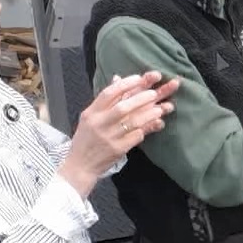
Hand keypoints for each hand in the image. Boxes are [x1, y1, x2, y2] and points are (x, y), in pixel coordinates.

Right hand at [60, 71, 179, 196]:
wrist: (80, 165)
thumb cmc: (87, 138)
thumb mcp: (90, 117)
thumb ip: (105, 100)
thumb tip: (118, 78)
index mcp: (91, 112)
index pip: (108, 93)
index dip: (126, 84)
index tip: (140, 77)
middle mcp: (99, 123)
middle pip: (122, 107)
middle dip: (141, 98)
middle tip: (155, 93)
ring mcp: (108, 137)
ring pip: (132, 122)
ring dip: (149, 113)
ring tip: (162, 108)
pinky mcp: (117, 150)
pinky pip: (135, 137)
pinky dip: (146, 128)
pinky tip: (157, 123)